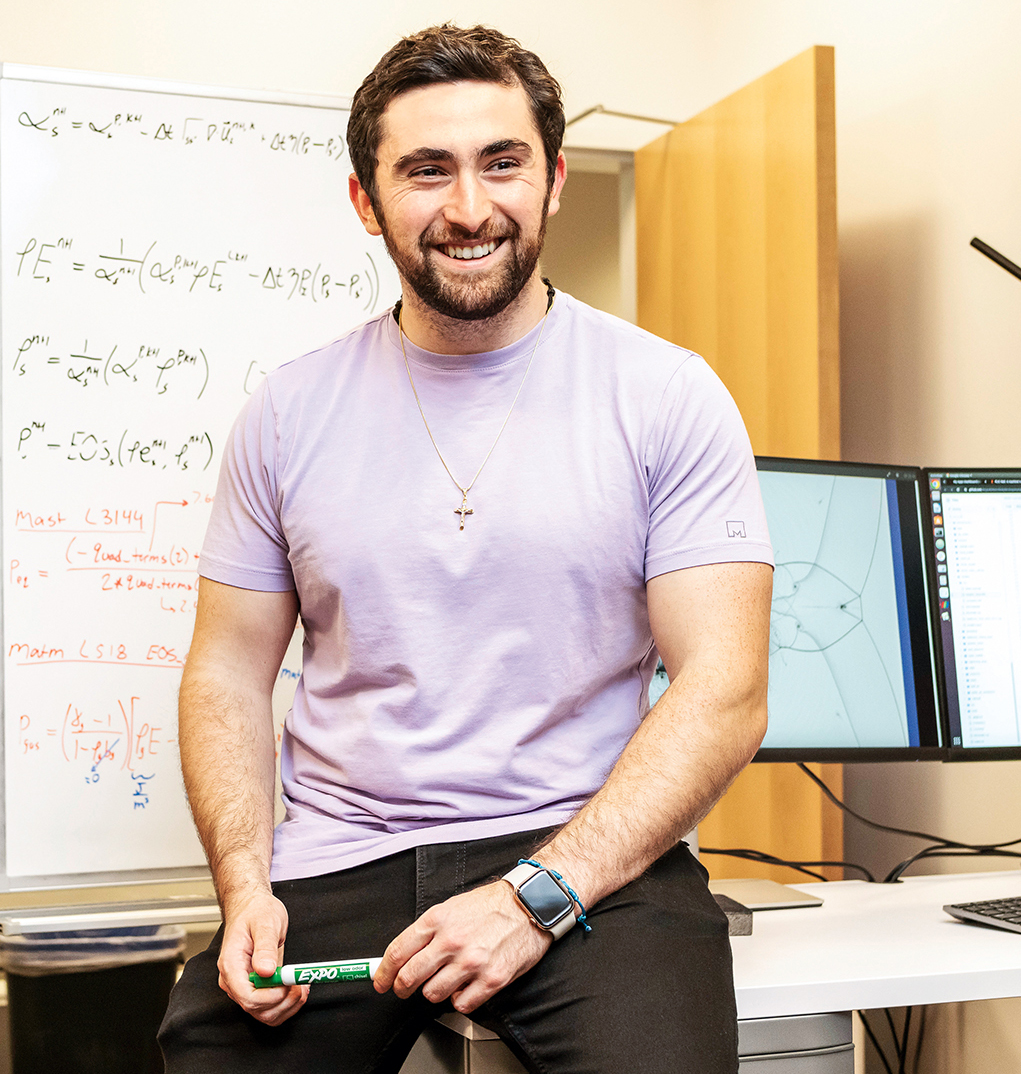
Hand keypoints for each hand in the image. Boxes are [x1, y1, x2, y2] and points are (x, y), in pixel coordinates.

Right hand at [216, 890, 309, 1025]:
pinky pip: (270, 1007)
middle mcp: (234, 981)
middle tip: (300, 983)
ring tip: (301, 986)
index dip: (271, 996)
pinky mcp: (256, 988)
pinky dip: (286, 1004)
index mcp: (231, 966)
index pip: (247, 997)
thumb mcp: (265, 923)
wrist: (252, 907)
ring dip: (287, 1005)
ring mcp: (244, 986)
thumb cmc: (255, 912)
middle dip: (283, 1001)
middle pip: (256, 1010)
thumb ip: (265, 947)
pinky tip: (296, 988)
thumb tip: (266, 971)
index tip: (287, 984)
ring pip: (265, 1014)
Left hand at [373, 880, 552, 1013]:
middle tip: (404, 990)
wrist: (530, 905)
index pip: (397, 953)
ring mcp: (471, 962)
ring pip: (433, 995)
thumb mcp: (452, 907)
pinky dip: (460, 1000)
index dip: (383, 973)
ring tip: (446, 981)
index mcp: (437, 920)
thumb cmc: (492, 904)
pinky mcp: (491, 979)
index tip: (381, 982)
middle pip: (410, 978)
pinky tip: (467, 986)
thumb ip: (428, 931)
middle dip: (402, 989)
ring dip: (436, 992)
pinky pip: (461, 1004)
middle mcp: (451, 941)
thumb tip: (404, 954)